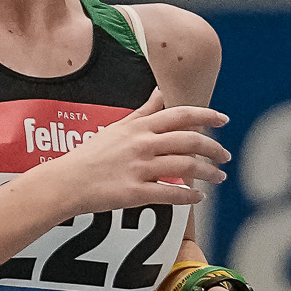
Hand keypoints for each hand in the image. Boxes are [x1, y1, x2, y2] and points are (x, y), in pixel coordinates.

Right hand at [44, 88, 230, 215]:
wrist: (65, 182)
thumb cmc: (89, 156)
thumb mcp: (116, 127)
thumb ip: (143, 111)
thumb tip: (159, 92)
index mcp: (139, 127)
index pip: (180, 115)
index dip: (206, 115)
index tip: (223, 120)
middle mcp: (142, 144)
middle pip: (189, 141)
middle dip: (213, 148)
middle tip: (225, 156)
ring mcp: (139, 168)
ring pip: (186, 167)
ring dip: (208, 172)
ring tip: (219, 178)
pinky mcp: (135, 192)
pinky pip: (170, 193)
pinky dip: (189, 196)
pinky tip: (198, 198)